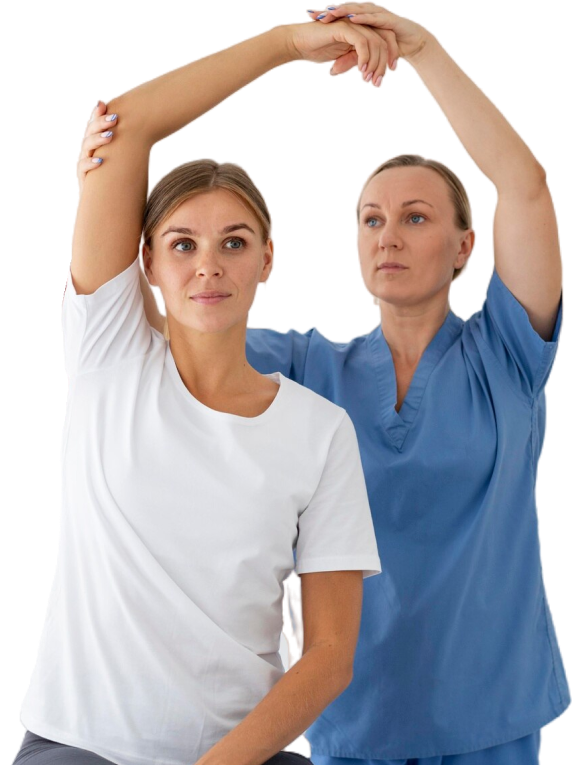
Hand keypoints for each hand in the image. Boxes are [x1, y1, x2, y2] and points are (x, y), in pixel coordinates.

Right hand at [75, 99, 117, 196]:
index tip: (103, 103)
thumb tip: (142, 127)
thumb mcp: (122, 161)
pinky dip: (91, 163)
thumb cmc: (116, 179)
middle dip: (101, 123)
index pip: (94, 125)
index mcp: (96, 144)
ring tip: (110, 135)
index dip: (97, 114)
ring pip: (87, 147)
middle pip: (90, 132)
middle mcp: (88, 151)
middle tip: (115, 117)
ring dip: (98, 140)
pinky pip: (84, 168)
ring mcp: (84, 163)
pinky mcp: (84, 178)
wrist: (104, 204)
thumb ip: (126, 146)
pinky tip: (100, 160)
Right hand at [283, 16, 395, 87]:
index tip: (388, 75)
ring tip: (369, 80)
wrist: (297, 43)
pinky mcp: (343, 28)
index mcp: (361, 29)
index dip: (389, 57)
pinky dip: (365, 58)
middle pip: (384, 40)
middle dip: (385, 63)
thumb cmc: (317, 50)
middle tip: (379, 83)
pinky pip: (362, 42)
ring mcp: (352, 24)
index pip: (384, 40)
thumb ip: (356, 61)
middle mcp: (359, 23)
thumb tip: (369, 75)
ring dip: (375, 64)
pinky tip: (362, 71)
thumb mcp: (342, 58)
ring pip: (375, 43)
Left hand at [307, 3, 431, 78]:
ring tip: (328, 12)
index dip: (324, 16)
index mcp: (360, 19)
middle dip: (328, 11)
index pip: (339, 16)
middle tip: (312, 14)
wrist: (414, 45)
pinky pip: (374, 17)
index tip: (307, 18)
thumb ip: (350, 60)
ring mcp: (378, 14)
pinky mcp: (389, 20)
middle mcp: (368, 12)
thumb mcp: (365, 57)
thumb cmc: (388, 49)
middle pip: (344, 9)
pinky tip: (351, 17)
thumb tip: (332, 71)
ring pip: (357, 10)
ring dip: (342, 10)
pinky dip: (362, 17)